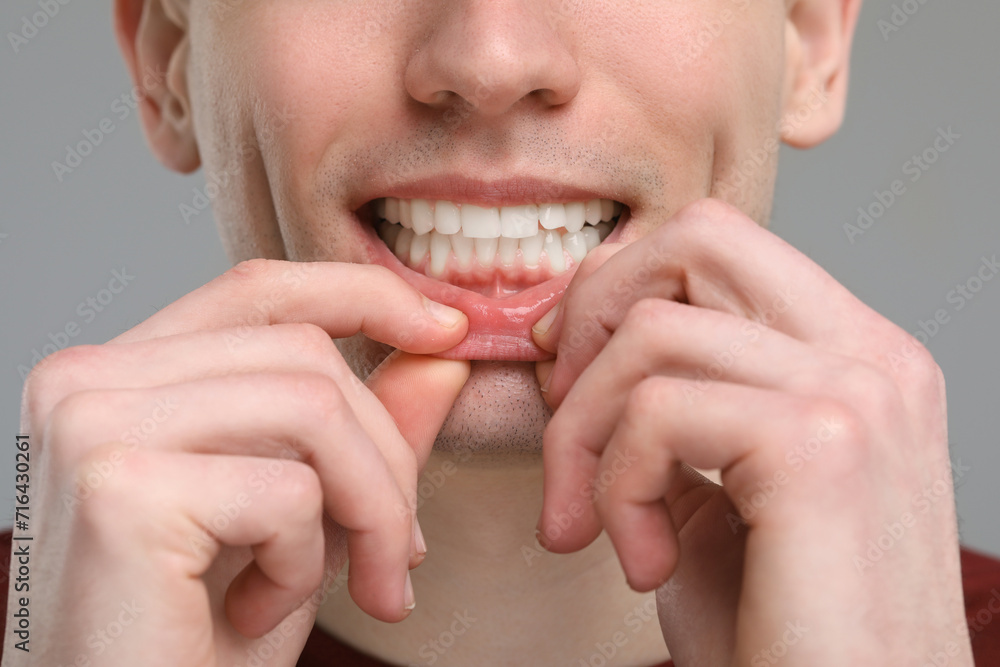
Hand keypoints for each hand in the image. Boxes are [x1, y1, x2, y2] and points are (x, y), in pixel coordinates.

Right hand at [7, 260, 469, 666]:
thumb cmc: (198, 634)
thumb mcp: (301, 518)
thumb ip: (364, 430)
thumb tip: (443, 357)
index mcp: (122, 375)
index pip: (259, 290)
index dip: (364, 296)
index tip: (448, 333)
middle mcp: (89, 380)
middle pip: (307, 356)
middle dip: (388, 459)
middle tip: (401, 553)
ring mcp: (94, 425)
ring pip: (313, 409)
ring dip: (370, 512)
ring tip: (357, 586)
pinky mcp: (120, 488)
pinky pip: (288, 492)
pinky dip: (308, 567)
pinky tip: (259, 613)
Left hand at [532, 200, 971, 664]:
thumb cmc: (778, 630)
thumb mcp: (715, 494)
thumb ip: (670, 401)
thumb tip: (578, 331)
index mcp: (855, 356)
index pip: (716, 243)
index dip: (617, 290)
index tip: (565, 374)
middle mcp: (873, 355)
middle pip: (694, 238)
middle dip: (593, 319)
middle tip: (565, 423)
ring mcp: (858, 392)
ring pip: (651, 331)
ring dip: (584, 433)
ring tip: (597, 526)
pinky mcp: (820, 447)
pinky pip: (654, 411)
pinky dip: (614, 487)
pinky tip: (644, 563)